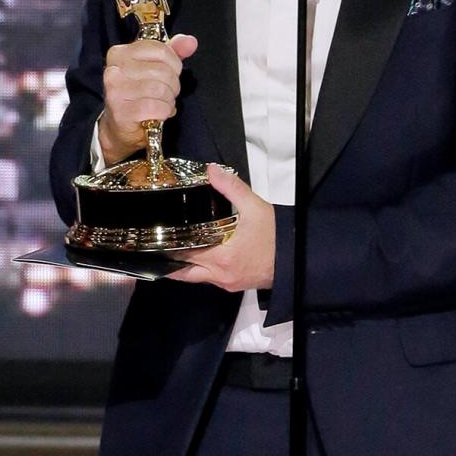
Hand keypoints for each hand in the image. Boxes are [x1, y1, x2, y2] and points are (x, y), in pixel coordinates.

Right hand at [99, 33, 196, 164]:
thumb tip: (190, 42)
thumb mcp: (154, 67)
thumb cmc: (138, 94)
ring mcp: (116, 91)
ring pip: (160, 89)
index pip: (161, 50)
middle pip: (163, 71)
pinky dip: (164, 111)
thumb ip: (173, 52)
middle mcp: (114, 70)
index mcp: (120, 53)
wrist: (118, 127)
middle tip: (167, 93)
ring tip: (163, 103)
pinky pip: (157, 107)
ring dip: (168, 99)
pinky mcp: (122, 111)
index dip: (174, 64)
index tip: (170, 73)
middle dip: (173, 85)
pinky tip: (159, 113)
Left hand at [167, 164, 274, 291]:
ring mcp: (227, 283)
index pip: (184, 254)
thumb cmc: (276, 235)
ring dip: (185, 266)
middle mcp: (220, 275)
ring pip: (196, 278)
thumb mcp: (255, 207)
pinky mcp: (235, 285)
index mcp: (221, 257)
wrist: (299, 258)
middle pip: (184, 272)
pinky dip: (200, 270)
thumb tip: (211, 170)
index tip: (155, 237)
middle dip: (170, 260)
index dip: (168, 247)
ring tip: (174, 248)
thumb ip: (231, 188)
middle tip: (157, 245)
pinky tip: (199, 255)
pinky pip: (210, 279)